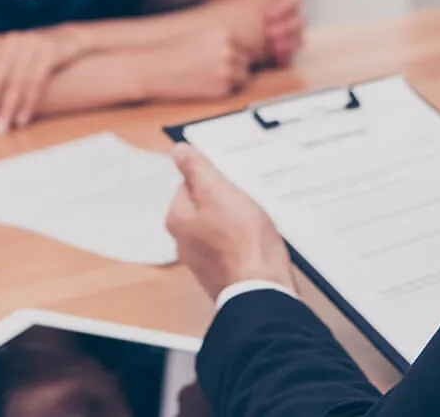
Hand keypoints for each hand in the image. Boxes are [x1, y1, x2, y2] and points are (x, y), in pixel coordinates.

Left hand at [0, 26, 84, 135]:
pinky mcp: (50, 51)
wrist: (66, 40)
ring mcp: (32, 44)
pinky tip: (21, 121)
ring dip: (6, 110)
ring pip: (15, 82)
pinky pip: (36, 81)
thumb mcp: (8, 59)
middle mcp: (12, 40)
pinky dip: (27, 104)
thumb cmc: (29, 59)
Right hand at [141, 26, 249, 101]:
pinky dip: (224, 90)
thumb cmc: (174, 52)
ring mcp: (228, 69)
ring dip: (233, 80)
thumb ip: (221, 41)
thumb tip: (239, 51)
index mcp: (224, 33)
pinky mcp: (223, 88)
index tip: (224, 62)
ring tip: (212, 80)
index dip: (235, 56)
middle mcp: (229, 50)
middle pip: (246, 61)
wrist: (156, 69)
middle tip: (218, 73)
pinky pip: (233, 90)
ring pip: (244, 77)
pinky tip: (206, 86)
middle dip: (236, 68)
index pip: (243, 46)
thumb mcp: (200, 35)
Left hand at [166, 144, 294, 299]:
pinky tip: (257, 244)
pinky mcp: (222, 274)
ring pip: (220, 227)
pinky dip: (244, 243)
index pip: (191, 184)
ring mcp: (202, 261)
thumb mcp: (219, 192)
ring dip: (238, 222)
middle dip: (228, 202)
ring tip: (255, 226)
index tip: (233, 186)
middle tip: (247, 205)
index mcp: (177, 219)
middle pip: (206, 206)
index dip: (216, 181)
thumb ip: (196, 169)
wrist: (262, 289)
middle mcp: (183, 242)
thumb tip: (178, 151)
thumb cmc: (241, 240)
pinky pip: (232, 247)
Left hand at [258, 0, 305, 66]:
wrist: (219, 13)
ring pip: (299, 38)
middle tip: (268, 34)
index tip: (266, 14)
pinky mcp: (282, 48)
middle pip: (299, 20)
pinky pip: (292, 53)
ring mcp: (288, 32)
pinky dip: (286, 55)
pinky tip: (274, 57)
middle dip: (286, 28)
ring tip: (271, 48)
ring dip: (288, 43)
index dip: (284, 7)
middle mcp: (290, 14)